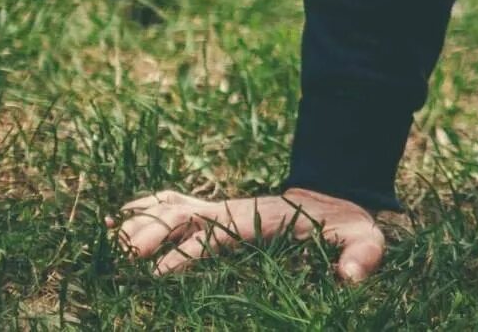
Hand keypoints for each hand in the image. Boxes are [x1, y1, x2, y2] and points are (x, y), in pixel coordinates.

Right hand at [112, 187, 385, 281]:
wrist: (334, 199)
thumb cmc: (345, 223)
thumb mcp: (364, 236)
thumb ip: (362, 254)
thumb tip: (350, 278)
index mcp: (261, 217)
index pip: (217, 230)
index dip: (189, 249)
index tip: (161, 270)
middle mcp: (235, 210)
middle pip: (186, 213)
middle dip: (155, 230)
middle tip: (126, 254)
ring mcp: (223, 210)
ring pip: (175, 207)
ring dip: (144, 220)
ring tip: (112, 241)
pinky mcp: (215, 216)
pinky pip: (176, 207)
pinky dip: (146, 209)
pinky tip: (116, 222)